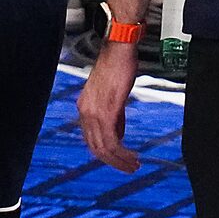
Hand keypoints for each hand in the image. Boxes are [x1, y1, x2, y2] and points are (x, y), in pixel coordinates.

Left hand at [77, 40, 140, 171]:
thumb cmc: (118, 66)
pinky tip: (132, 156)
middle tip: (129, 168)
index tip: (119, 160)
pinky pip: (112, 140)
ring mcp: (95, 112)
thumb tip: (120, 134)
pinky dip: (122, 152)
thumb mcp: (114, 95)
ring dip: (120, 160)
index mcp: (84, 107)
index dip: (105, 153)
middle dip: (113, 162)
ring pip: (103, 148)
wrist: (119, 50)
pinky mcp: (108, 111)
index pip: (90, 139)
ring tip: (133, 165)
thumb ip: (115, 116)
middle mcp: (85, 111)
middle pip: (95, 147)